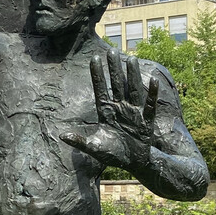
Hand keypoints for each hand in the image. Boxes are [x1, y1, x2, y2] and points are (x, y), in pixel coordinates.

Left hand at [61, 48, 158, 172]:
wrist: (132, 163)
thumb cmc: (113, 154)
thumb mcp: (94, 148)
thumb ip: (80, 141)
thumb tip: (62, 135)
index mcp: (106, 112)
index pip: (100, 90)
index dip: (97, 75)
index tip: (94, 59)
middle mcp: (119, 109)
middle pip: (116, 85)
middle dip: (114, 69)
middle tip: (111, 51)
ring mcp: (133, 113)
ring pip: (132, 90)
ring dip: (131, 75)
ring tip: (130, 59)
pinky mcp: (146, 121)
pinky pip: (149, 106)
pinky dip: (151, 94)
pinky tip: (153, 81)